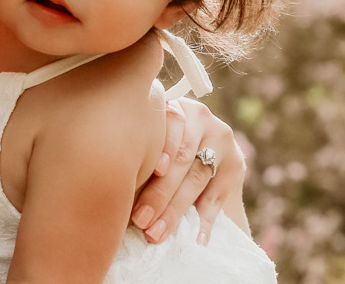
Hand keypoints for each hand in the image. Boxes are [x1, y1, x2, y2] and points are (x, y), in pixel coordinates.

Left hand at [130, 98, 246, 245]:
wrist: (201, 152)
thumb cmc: (156, 147)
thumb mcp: (151, 137)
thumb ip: (140, 148)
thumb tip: (108, 183)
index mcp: (175, 106)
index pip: (172, 124)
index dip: (164, 146)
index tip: (155, 170)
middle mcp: (202, 118)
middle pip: (182, 158)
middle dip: (160, 193)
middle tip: (141, 220)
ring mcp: (222, 140)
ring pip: (197, 179)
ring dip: (175, 210)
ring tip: (157, 232)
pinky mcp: (236, 165)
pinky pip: (217, 197)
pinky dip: (205, 221)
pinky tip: (197, 239)